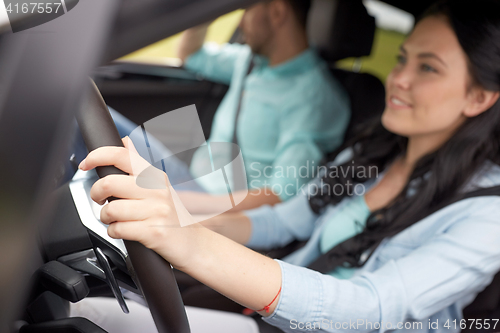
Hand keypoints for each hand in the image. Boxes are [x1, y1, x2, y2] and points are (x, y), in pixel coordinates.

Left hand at [79, 137, 201, 268]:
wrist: (192, 243)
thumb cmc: (171, 215)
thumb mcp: (158, 186)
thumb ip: (138, 165)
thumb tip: (125, 141)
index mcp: (155, 176)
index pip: (122, 155)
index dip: (98, 156)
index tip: (85, 164)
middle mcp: (157, 190)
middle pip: (109, 183)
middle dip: (95, 194)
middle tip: (100, 200)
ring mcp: (157, 211)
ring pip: (111, 209)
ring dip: (105, 217)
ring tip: (114, 219)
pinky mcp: (154, 232)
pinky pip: (118, 229)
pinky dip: (114, 232)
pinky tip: (123, 231)